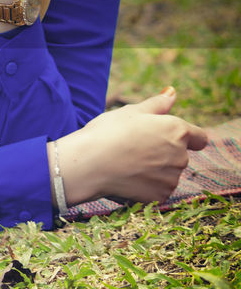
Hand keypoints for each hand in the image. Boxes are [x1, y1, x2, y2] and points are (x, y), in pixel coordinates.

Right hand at [55, 87, 207, 204]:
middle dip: (162, 153)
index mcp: (177, 130)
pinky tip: (126, 178)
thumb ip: (157, 104)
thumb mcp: (131, 112)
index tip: (168, 139)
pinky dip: (145, 187)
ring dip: (154, 171)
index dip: (187, 137)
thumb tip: (172, 92)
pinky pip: (157, 190)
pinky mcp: (160, 196)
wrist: (88, 164)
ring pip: (167, 174)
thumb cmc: (107, 132)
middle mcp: (180, 155)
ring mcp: (171, 178)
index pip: (199, 137)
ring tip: (126, 164)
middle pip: (178, 156)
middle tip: (132, 149)